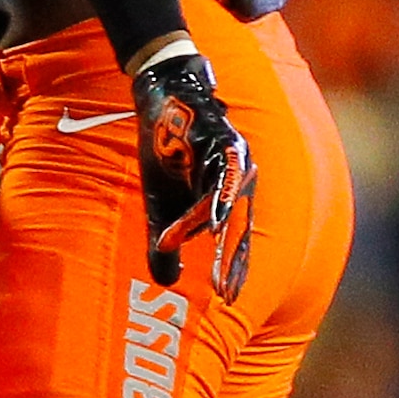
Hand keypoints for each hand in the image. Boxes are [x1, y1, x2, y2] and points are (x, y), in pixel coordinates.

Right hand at [130, 34, 254, 295]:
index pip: (231, 239)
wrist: (163, 98)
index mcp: (225, 197)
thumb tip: (167, 280)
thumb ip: (166, 241)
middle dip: (231, 263)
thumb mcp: (161, 202)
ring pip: (231, 206)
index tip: (226, 299)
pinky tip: (214, 225)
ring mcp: (232, 161)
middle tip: (227, 295)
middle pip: (238, 229)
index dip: (229, 268)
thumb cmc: (166, 150)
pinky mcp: (220, 141)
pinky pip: (221, 176)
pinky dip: (217, 202)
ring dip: (228, 240)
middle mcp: (236, 181)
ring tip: (222, 271)